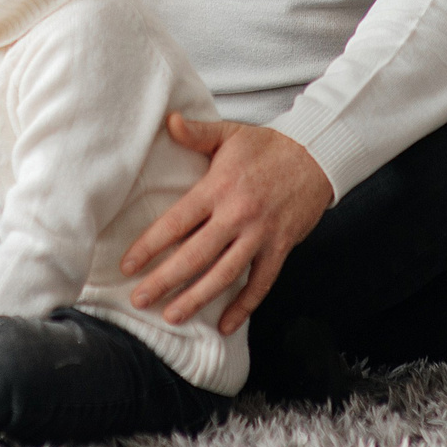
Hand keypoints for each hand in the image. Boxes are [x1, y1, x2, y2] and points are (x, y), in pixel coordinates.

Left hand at [121, 116, 331, 334]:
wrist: (318, 154)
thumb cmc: (268, 146)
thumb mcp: (230, 134)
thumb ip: (197, 132)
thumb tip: (169, 121)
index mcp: (218, 187)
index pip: (176, 222)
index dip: (150, 246)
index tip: (128, 265)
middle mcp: (237, 214)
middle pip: (195, 255)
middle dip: (164, 281)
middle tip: (139, 299)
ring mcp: (261, 234)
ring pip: (225, 275)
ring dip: (197, 299)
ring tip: (172, 317)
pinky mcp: (281, 247)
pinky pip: (261, 283)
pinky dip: (243, 307)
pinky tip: (224, 325)